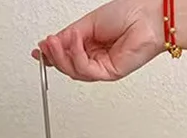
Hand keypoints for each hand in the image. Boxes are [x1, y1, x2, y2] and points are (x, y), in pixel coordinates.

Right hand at [32, 0, 164, 81]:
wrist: (148, 18)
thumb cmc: (128, 15)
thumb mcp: (88, 23)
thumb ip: (70, 36)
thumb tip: (51, 43)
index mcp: (90, 46)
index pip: (67, 56)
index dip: (51, 56)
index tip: (38, 51)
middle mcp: (96, 58)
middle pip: (68, 67)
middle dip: (54, 56)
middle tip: (46, 44)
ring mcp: (103, 67)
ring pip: (75, 72)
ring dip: (62, 57)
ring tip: (56, 42)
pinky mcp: (110, 73)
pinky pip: (87, 70)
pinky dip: (78, 56)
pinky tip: (76, 42)